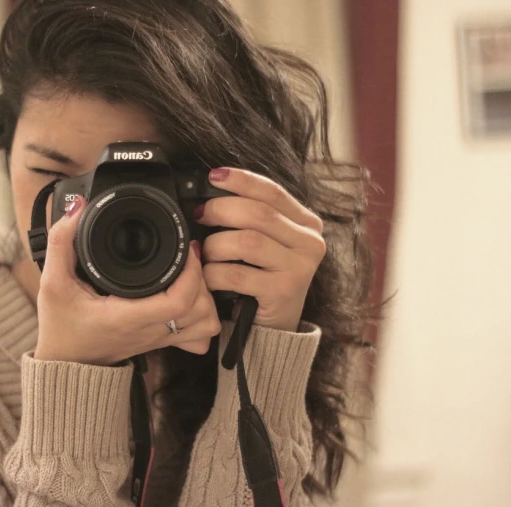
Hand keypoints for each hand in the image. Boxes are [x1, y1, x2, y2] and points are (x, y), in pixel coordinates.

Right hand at [34, 196, 221, 365]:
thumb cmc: (60, 327)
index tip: (184, 248)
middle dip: (201, 278)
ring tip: (191, 275)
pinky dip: (201, 317)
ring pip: (205, 324)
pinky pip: (198, 336)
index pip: (178, 301)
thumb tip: (77, 208)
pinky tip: (189, 299)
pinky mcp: (160, 341)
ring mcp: (158, 339)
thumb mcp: (52, 282)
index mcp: (128, 317)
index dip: (190, 272)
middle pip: (201, 310)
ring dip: (205, 298)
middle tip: (188, 255)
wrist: (63, 363)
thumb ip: (61, 242)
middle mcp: (149, 331)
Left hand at [194, 168, 325, 331]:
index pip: (273, 192)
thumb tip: (212, 191)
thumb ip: (250, 218)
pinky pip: (237, 274)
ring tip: (205, 252)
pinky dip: (214, 273)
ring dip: (216, 245)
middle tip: (201, 216)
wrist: (272, 327)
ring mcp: (300, 268)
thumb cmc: (261, 279)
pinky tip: (209, 277)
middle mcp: (309, 243)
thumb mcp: (265, 244)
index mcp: (306, 223)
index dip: (242, 180)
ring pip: (247, 241)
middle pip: (258, 213)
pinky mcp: (284, 292)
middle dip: (221, 210)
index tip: (214, 176)